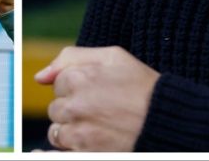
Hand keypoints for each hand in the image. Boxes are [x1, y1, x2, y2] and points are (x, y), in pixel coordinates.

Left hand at [34, 46, 158, 151]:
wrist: (168, 121)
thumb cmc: (144, 87)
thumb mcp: (113, 57)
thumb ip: (72, 57)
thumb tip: (40, 76)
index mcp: (78, 78)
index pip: (59, 83)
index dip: (77, 86)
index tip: (96, 91)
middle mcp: (74, 106)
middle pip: (56, 108)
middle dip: (73, 109)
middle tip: (100, 110)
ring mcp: (78, 134)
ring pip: (57, 133)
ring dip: (71, 131)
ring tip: (98, 128)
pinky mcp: (85, 155)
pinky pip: (56, 156)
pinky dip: (51, 155)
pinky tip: (50, 152)